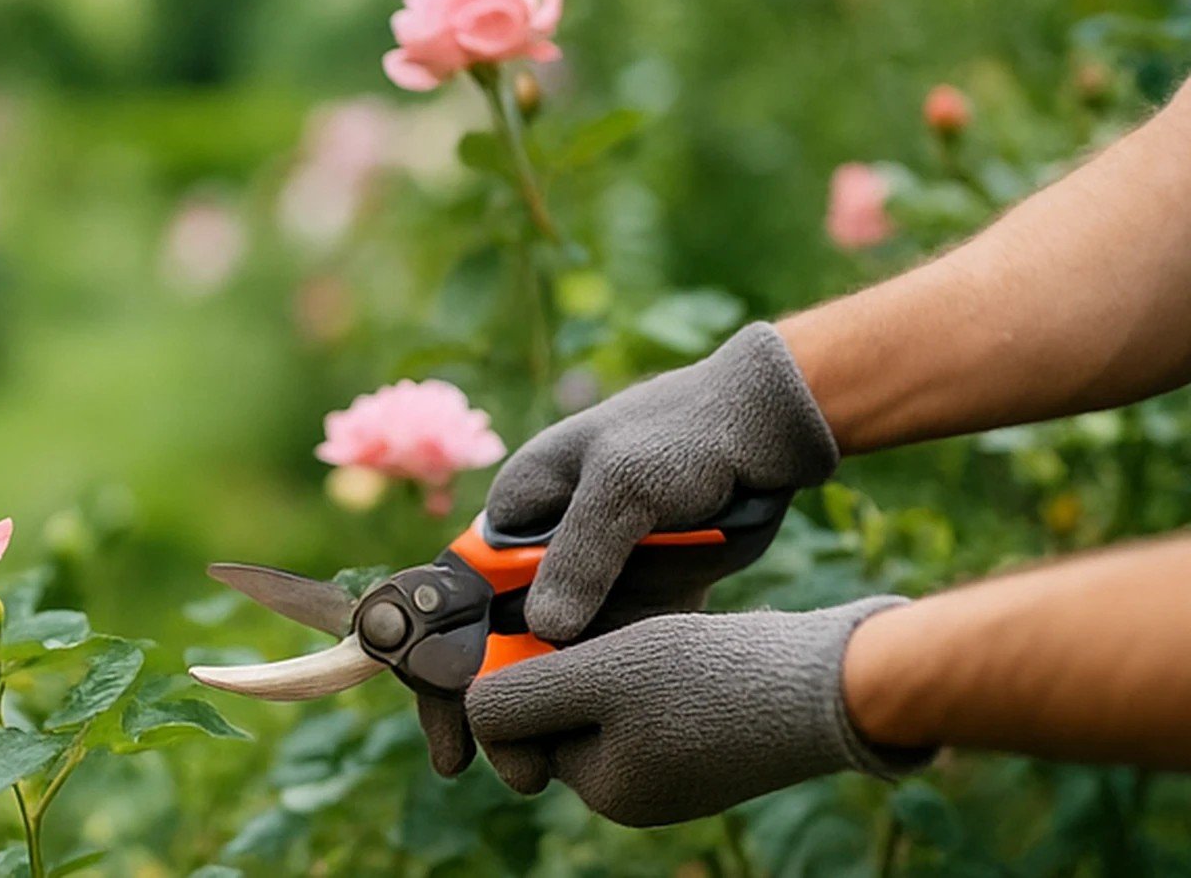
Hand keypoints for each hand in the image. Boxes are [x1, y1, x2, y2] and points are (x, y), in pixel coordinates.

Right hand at [419, 322, 837, 776]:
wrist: (766, 432)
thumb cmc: (685, 435)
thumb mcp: (626, 484)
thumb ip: (582, 554)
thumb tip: (543, 629)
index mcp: (516, 514)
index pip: (455, 599)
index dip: (440, 666)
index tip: (452, 730)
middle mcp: (541, 553)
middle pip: (495, 643)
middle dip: (493, 708)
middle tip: (515, 772)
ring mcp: (589, 580)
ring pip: (547, 661)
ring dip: (542, 715)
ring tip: (548, 775)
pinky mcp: (634, 601)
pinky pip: (601, 659)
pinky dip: (591, 700)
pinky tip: (593, 747)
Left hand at [464, 597, 931, 826]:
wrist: (830, 684)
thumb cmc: (709, 678)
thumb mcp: (596, 677)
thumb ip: (521, 695)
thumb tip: (470, 713)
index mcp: (604, 788)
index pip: (520, 730)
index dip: (520, 677)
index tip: (546, 634)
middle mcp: (636, 790)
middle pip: (562, 713)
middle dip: (572, 666)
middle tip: (610, 631)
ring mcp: (677, 768)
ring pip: (608, 698)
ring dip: (613, 658)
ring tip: (653, 633)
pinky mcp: (711, 739)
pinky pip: (655, 697)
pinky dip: (655, 663)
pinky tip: (684, 642)